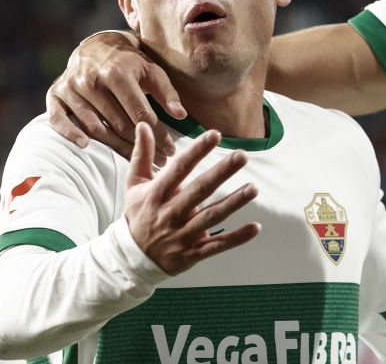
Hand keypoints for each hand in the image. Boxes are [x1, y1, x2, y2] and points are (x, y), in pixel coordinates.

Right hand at [46, 31, 184, 164]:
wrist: (96, 47)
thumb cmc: (130, 63)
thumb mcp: (152, 71)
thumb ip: (167, 93)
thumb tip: (181, 115)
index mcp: (117, 72)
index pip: (139, 111)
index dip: (157, 133)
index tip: (170, 150)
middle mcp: (91, 80)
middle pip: (117, 123)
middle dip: (140, 144)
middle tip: (160, 161)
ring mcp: (70, 88)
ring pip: (94, 127)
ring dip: (115, 147)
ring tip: (136, 159)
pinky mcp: (55, 94)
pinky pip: (58, 119)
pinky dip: (69, 133)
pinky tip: (85, 146)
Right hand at [124, 123, 260, 275]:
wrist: (129, 259)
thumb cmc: (137, 215)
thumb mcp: (134, 185)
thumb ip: (142, 155)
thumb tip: (144, 125)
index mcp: (156, 194)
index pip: (178, 169)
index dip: (196, 151)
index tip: (214, 134)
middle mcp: (170, 214)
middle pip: (199, 191)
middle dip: (221, 173)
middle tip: (242, 156)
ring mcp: (182, 235)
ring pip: (211, 217)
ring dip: (233, 203)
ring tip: (254, 188)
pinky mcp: (192, 253)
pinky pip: (217, 245)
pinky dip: (237, 238)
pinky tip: (256, 227)